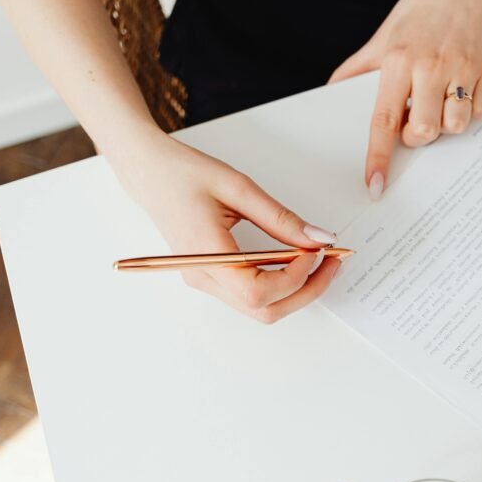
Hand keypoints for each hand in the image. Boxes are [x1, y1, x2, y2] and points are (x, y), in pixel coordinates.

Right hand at [111, 132, 341, 322]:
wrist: (148, 171)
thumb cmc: (184, 174)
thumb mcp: (239, 188)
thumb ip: (281, 218)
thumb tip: (319, 239)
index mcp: (206, 255)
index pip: (259, 292)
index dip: (296, 277)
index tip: (318, 251)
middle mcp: (203, 277)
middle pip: (264, 310)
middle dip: (306, 291)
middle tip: (333, 261)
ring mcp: (205, 280)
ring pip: (260, 309)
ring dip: (296, 290)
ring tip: (318, 259)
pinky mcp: (211, 276)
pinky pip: (251, 294)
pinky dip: (280, 283)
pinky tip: (295, 260)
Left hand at [329, 0, 481, 198]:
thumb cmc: (422, 10)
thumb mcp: (383, 36)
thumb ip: (358, 68)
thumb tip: (332, 93)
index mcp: (399, 61)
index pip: (383, 121)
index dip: (378, 157)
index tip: (375, 185)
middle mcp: (431, 68)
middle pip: (422, 132)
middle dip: (416, 136)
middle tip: (414, 118)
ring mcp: (462, 71)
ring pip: (454, 127)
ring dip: (444, 125)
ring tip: (439, 103)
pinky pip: (478, 113)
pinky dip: (469, 111)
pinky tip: (460, 91)